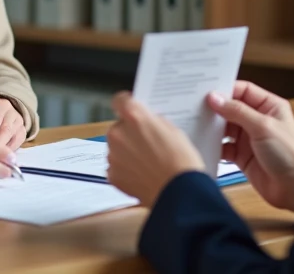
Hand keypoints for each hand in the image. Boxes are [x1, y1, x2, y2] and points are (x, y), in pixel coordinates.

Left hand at [105, 91, 205, 207]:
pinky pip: (116, 166)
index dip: (126, 104)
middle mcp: (119, 133)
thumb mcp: (174, 131)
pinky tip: (142, 174)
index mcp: (135, 117)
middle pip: (118, 126)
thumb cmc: (182, 162)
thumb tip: (148, 123)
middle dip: (130, 132)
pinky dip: (125, 169)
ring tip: (147, 162)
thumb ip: (154, 122)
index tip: (131, 109)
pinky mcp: (112, 174)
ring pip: (116, 147)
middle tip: (147, 142)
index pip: (120, 100)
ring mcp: (113, 155)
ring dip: (127, 151)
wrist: (179, 194)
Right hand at [207, 81, 293, 212]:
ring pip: (224, 128)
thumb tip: (216, 98)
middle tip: (195, 107)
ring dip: (212, 127)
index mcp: (268, 106)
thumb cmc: (290, 155)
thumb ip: (237, 111)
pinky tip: (204, 144)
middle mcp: (258, 120)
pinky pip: (223, 147)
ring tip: (196, 124)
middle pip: (231, 108)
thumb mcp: (263, 126)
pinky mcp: (242, 155)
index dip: (225, 90)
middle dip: (215, 109)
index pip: (243, 90)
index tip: (206, 92)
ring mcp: (249, 138)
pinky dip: (214, 146)